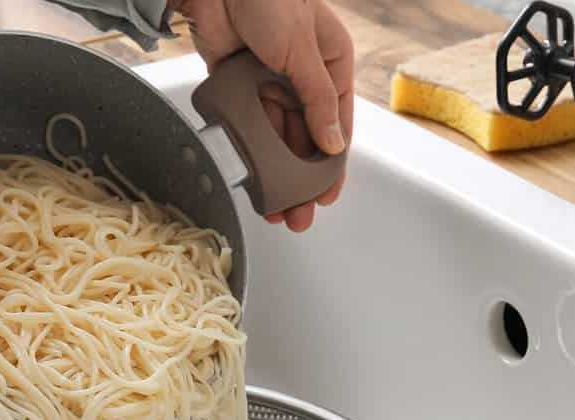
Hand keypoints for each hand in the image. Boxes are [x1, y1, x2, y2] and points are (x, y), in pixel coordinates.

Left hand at [170, 0, 353, 231]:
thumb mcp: (302, 51)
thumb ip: (317, 100)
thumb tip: (331, 144)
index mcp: (331, 62)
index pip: (337, 124)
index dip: (331, 164)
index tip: (326, 195)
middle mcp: (302, 75)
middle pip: (305, 137)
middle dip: (301, 178)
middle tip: (299, 213)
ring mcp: (269, 80)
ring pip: (275, 136)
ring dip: (274, 171)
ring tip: (274, 204)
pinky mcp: (237, 84)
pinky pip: (246, 124)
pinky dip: (248, 150)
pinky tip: (249, 175)